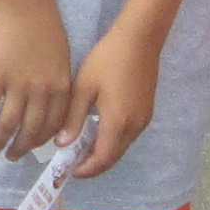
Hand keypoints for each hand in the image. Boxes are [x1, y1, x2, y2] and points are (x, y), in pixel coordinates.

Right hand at [0, 0, 75, 159]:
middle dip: (20, 149)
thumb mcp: (62, 59)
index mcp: (61, 87)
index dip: (42, 141)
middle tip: (11, 157)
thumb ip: (58, 84)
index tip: (34, 148)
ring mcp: (18, 85)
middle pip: (31, 131)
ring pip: (8, 125)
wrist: (27, 3)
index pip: (54, 126)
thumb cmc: (46, 26)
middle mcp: (41, 92)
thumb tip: (50, 105)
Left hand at [64, 27, 164, 175]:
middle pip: (113, 157)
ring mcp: (143, 119)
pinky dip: (113, 141)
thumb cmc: (108, 59)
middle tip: (73, 162)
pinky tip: (98, 131)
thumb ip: (73, 118)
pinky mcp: (146, 111)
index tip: (70, 170)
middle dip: (94, 164)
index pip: (102, 159)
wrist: (140, 39)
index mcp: (117, 122)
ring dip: (103, 153)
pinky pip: (128, 135)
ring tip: (82, 147)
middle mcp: (134, 127)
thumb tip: (62, 144)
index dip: (86, 169)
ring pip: (122, 147)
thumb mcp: (83, 87)